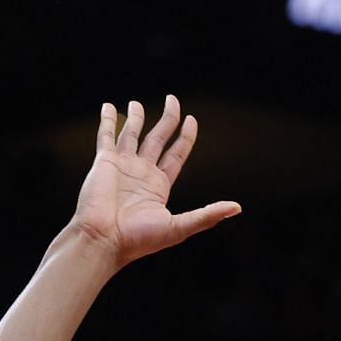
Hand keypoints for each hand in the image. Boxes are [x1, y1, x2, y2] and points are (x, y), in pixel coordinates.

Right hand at [71, 95, 240, 268]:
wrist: (104, 241)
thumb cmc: (139, 240)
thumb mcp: (179, 227)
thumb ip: (206, 215)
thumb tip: (236, 207)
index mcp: (159, 185)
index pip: (176, 154)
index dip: (185, 137)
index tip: (191, 120)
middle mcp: (141, 173)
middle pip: (157, 138)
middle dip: (167, 119)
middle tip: (172, 99)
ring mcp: (122, 166)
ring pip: (130, 134)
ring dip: (134, 118)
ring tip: (136, 103)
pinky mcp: (104, 162)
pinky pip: (106, 136)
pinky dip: (107, 122)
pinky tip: (108, 107)